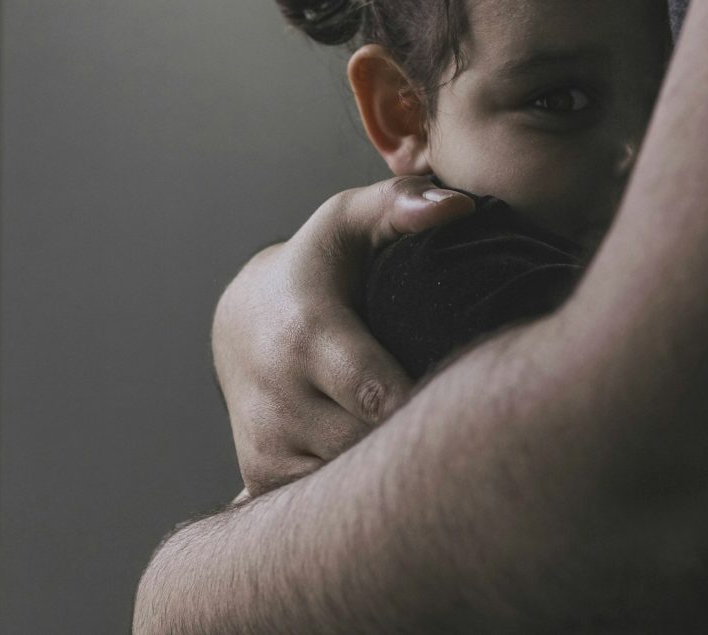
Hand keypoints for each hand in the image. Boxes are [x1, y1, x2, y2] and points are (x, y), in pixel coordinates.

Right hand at [213, 176, 473, 495]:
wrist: (240, 322)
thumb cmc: (317, 268)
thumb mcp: (348, 224)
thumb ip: (402, 206)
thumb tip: (458, 206)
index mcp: (308, 336)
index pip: (380, 395)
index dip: (427, 405)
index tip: (467, 402)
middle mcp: (279, 397)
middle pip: (374, 446)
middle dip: (418, 440)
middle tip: (462, 428)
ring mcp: (267, 444)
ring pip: (353, 483)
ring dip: (391, 469)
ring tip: (426, 444)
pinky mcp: (261, 477)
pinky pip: (328, 502)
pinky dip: (360, 488)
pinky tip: (385, 467)